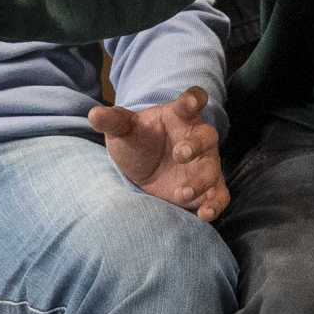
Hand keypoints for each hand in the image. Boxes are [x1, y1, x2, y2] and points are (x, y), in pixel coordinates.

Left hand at [88, 86, 229, 221]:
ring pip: (213, 167)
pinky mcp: (207, 187)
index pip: (193, 100)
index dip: (195, 99)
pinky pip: (219, 194)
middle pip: (207, 134)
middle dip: (196, 144)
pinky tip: (204, 214)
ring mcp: (205, 162)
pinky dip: (215, 204)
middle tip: (180, 153)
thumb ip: (113, 121)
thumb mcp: (122, 130)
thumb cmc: (137, 142)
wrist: (141, 170)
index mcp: (179, 115)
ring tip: (182, 193)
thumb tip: (93, 115)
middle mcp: (196, 137)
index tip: (194, 102)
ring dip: (201, 180)